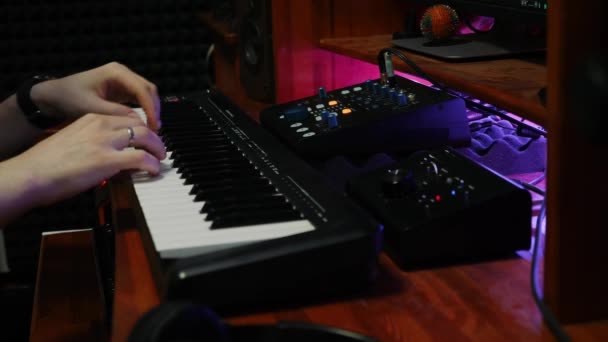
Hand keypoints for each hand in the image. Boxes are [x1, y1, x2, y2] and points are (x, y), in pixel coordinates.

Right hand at [9, 113, 165, 206]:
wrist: (31, 174)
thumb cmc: (46, 163)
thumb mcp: (73, 141)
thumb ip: (93, 142)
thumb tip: (110, 156)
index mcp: (90, 118)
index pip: (125, 117)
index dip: (140, 128)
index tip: (145, 138)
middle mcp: (100, 126)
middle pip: (139, 124)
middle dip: (153, 136)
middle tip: (159, 147)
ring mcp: (105, 142)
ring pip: (144, 137)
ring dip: (157, 148)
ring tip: (160, 158)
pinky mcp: (108, 160)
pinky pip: (141, 158)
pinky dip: (152, 164)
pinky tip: (154, 170)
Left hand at [31, 62, 161, 130]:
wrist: (54, 96)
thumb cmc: (69, 99)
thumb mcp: (92, 108)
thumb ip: (116, 114)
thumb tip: (138, 123)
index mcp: (116, 72)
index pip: (141, 89)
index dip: (150, 108)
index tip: (153, 126)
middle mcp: (122, 74)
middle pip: (148, 90)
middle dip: (154, 109)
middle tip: (155, 129)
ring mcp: (123, 81)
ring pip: (146, 95)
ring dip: (151, 110)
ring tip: (152, 129)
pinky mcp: (121, 90)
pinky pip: (139, 99)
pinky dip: (144, 111)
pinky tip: (144, 125)